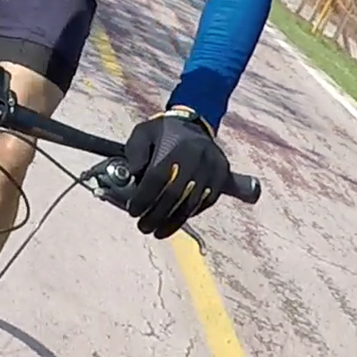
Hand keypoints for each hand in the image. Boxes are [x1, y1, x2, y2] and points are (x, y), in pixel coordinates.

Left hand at [122, 108, 230, 238]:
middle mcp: (195, 156)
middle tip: (143, 227)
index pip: (156, 177)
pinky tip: (175, 221)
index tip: (133, 211)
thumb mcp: (143, 133)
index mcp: (174, 144)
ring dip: (173, 222)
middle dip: (156, 215)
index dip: (143, 198)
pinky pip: (206, 202)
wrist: (195, 124)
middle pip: (174, 194)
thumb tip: (134, 175)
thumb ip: (134, 152)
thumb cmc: (165, 132)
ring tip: (157, 231)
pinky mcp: (222, 175)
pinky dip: (190, 214)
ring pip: (191, 203)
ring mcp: (211, 167)